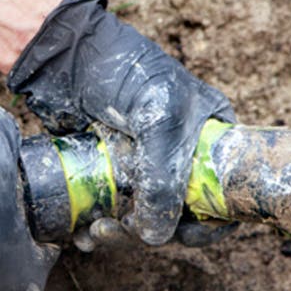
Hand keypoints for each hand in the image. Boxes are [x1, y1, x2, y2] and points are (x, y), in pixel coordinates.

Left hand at [7, 0, 235, 245]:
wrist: (65, 53)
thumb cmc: (124, 72)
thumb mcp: (159, 119)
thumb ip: (164, 178)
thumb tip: (156, 237)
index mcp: (209, 139)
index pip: (225, 194)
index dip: (210, 223)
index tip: (185, 235)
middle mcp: (180, 157)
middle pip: (180, 216)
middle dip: (153, 231)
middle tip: (123, 229)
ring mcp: (142, 167)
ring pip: (142, 220)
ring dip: (121, 234)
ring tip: (94, 232)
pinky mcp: (107, 174)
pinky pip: (111, 213)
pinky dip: (98, 229)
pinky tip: (82, 233)